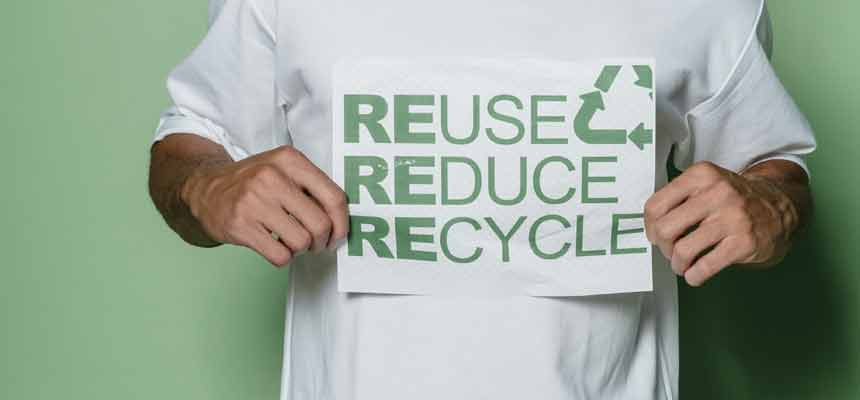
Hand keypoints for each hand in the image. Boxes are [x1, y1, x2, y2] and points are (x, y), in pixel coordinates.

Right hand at [181, 145, 348, 266]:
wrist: (204, 189)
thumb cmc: (253, 182)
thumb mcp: (283, 169)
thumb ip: (313, 187)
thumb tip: (342, 221)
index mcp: (289, 160)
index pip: (334, 197)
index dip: (342, 223)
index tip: (338, 235)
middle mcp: (272, 177)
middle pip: (320, 224)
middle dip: (322, 241)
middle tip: (315, 244)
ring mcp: (254, 201)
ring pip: (301, 242)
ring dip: (300, 249)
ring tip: (290, 241)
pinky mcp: (240, 225)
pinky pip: (280, 255)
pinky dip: (283, 258)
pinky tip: (274, 246)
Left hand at [644, 161, 799, 285]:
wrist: (779, 207)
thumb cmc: (733, 199)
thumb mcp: (706, 183)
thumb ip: (679, 197)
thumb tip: (651, 227)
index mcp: (701, 175)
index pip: (655, 205)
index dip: (650, 226)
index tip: (656, 235)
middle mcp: (717, 193)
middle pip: (665, 229)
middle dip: (662, 247)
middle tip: (669, 251)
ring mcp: (732, 218)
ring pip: (683, 250)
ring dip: (677, 264)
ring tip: (682, 265)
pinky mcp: (744, 242)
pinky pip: (705, 266)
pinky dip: (694, 275)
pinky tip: (695, 274)